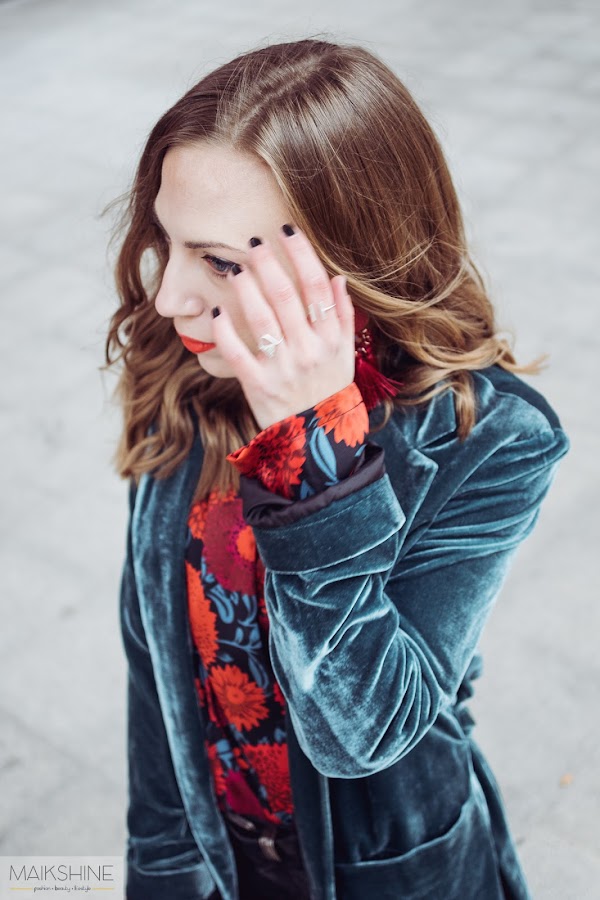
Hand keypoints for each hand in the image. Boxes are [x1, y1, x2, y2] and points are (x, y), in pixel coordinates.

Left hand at [211, 225, 355, 430]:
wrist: (315, 440)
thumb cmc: (328, 391)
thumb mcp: (345, 355)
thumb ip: (344, 316)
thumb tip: (337, 277)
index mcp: (331, 339)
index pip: (316, 286)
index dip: (301, 254)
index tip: (287, 230)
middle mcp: (308, 350)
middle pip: (286, 296)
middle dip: (268, 264)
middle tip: (254, 242)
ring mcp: (282, 368)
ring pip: (262, 319)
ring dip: (246, 289)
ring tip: (235, 269)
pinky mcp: (258, 386)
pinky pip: (238, 353)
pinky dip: (225, 332)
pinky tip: (217, 312)